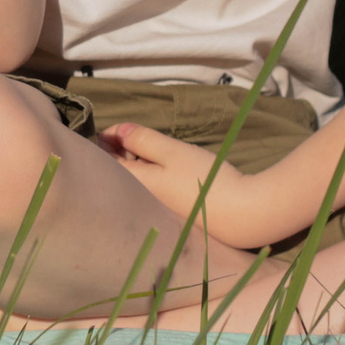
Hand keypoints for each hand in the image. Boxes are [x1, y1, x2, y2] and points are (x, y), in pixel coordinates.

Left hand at [98, 123, 289, 249]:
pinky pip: (148, 190)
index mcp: (131, 184)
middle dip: (118, 151)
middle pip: (116, 172)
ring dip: (134, 163)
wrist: (241, 215)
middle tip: (132, 135)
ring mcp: (151, 210)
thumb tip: (118, 132)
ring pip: (133, 180)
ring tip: (146, 148)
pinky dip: (149, 176)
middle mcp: (135, 201)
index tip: (121, 128)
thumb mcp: (172, 152)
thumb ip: (142, 139)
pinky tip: (162, 168)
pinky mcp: (168, 214)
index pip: (104, 159)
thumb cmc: (204, 179)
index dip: (107, 140)